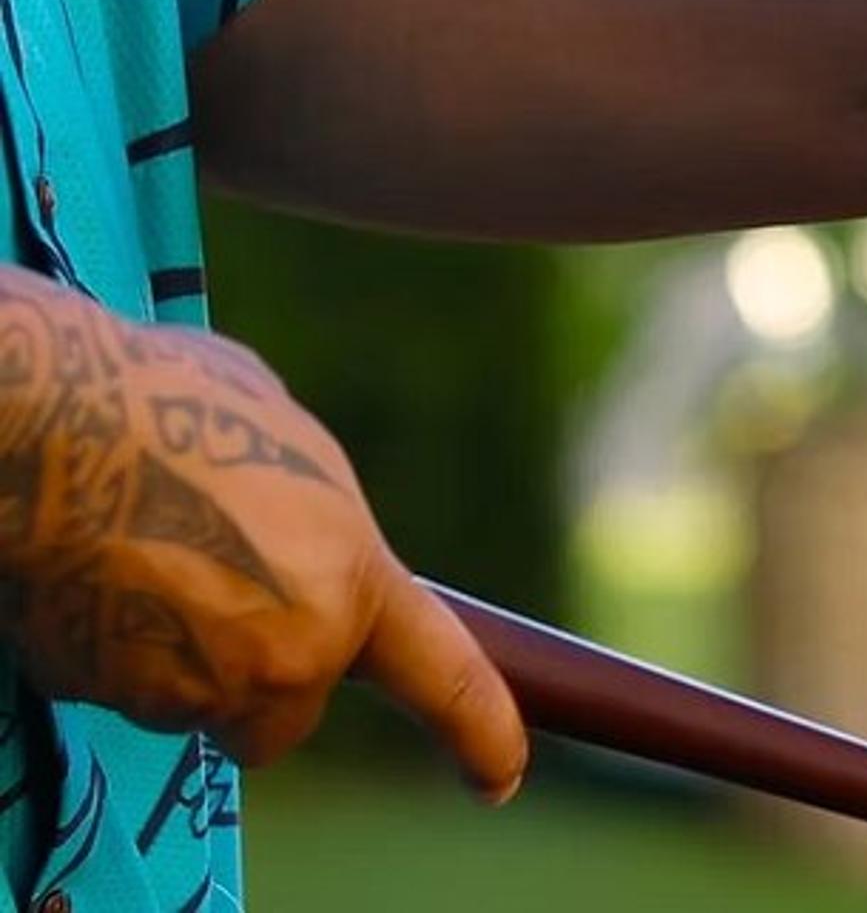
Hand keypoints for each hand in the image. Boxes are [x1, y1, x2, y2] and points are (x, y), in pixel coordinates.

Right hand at [0, 269, 525, 798]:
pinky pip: (115, 684)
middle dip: (254, 672)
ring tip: (137, 552)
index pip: (446, 679)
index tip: (501, 778)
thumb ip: (312, 520)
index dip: (483, 735)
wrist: (48, 424)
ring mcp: (192, 687)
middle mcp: (288, 654)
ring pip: (195, 702)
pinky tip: (89, 571)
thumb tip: (295, 538)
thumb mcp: (290, 446)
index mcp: (351, 582)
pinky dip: (107, 646)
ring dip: (173, 654)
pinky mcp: (102, 696)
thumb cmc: (168, 404)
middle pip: (281, 711)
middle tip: (210, 586)